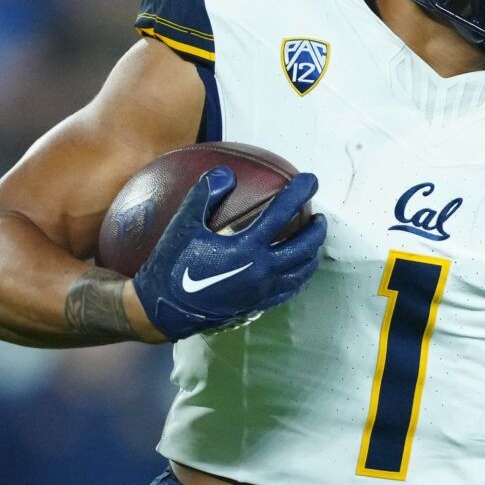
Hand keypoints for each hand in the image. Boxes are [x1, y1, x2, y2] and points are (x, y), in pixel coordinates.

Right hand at [133, 168, 326, 339]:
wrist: (165, 311)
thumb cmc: (172, 266)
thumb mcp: (183, 225)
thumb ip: (205, 195)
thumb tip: (226, 173)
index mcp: (246, 248)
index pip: (283, 213)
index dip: (299, 193)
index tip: (310, 180)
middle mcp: (262, 270)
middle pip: (304, 245)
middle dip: (317, 227)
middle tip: (318, 214)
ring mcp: (263, 290)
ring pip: (302, 270)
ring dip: (312, 252)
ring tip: (313, 239)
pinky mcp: (259, 305)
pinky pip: (290, 289)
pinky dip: (300, 275)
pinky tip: (298, 268)